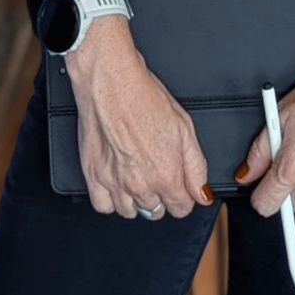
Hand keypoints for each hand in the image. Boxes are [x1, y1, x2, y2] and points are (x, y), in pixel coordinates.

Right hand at [71, 49, 214, 219]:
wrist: (110, 82)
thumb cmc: (144, 97)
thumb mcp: (184, 127)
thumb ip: (196, 167)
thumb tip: (202, 194)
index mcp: (166, 175)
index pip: (181, 208)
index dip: (183, 195)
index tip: (179, 184)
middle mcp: (140, 185)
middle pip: (156, 211)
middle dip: (160, 195)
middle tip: (156, 169)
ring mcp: (114, 183)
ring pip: (130, 212)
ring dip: (136, 199)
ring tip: (136, 173)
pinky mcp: (93, 176)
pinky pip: (104, 206)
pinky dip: (111, 198)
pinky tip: (117, 181)